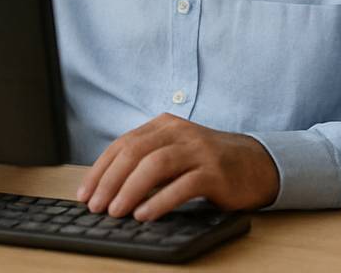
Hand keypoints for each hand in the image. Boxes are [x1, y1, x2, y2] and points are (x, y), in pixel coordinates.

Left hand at [77, 113, 279, 220]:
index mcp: (165, 125)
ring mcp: (199, 150)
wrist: (255, 164)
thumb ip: (147, 162)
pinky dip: (159, 201)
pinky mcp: (214, 171)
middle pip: (135, 152)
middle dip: (110, 180)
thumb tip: (107, 189)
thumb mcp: (175, 153)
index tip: (85, 193)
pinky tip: (144, 215)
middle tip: (96, 206)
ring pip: (155, 165)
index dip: (100, 169)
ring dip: (130, 189)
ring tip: (116, 211)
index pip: (123, 144)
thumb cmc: (208, 163)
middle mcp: (180, 132)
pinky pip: (182, 185)